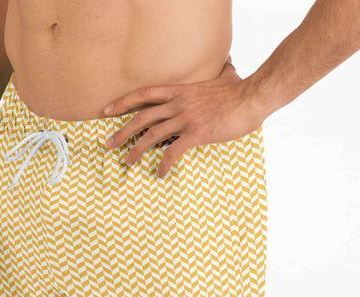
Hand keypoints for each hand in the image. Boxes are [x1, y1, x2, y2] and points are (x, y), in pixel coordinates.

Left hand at [103, 60, 265, 177]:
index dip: (122, 102)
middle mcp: (177, 104)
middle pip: (141, 117)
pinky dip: (164, 164)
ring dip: (136, 150)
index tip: (107, 111)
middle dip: (121, 132)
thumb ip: (220, 71)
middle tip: (108, 144)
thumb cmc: (239, 90)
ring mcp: (185, 118)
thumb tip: (226, 60)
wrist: (252, 98)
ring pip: (151, 135)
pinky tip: (160, 174)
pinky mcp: (196, 133)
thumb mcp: (226, 76)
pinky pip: (173, 152)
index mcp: (179, 91)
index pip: (143, 94)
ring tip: (126, 162)